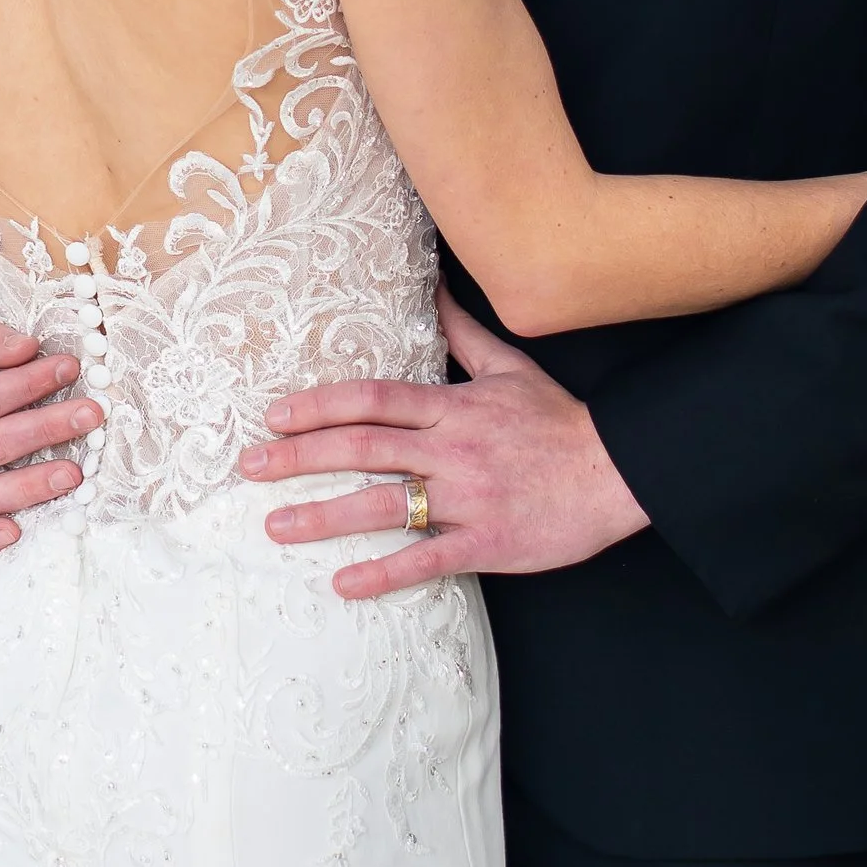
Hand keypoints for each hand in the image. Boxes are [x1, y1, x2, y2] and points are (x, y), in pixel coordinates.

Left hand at [237, 289, 650, 599]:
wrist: (616, 471)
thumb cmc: (559, 420)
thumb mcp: (509, 366)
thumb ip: (461, 331)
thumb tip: (431, 282)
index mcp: (452, 407)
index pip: (372, 400)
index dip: (319, 406)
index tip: (275, 415)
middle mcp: (451, 449)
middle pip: (363, 448)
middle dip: (300, 457)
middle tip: (251, 466)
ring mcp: (467, 498)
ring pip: (385, 505)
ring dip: (324, 517)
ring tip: (276, 526)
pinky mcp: (487, 541)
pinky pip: (427, 558)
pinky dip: (384, 573)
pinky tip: (343, 584)